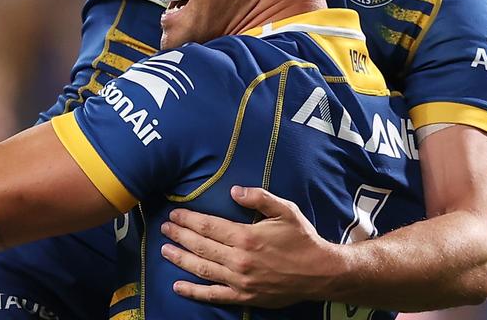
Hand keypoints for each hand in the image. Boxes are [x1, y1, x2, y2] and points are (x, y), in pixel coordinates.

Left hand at [160, 185, 337, 306]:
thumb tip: (233, 190)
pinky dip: (194, 292)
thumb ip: (259, 197)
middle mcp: (239, 260)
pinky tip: (178, 286)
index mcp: (246, 237)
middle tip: (165, 228)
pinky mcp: (244, 297)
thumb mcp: (285, 211)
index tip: (174, 214)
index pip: (208, 226)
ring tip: (165, 250)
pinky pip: (214, 295)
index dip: (188, 219)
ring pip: (202, 269)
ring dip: (180, 259)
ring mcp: (240, 281)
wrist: (321, 273)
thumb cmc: (302, 239)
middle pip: (200, 246)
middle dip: (179, 236)